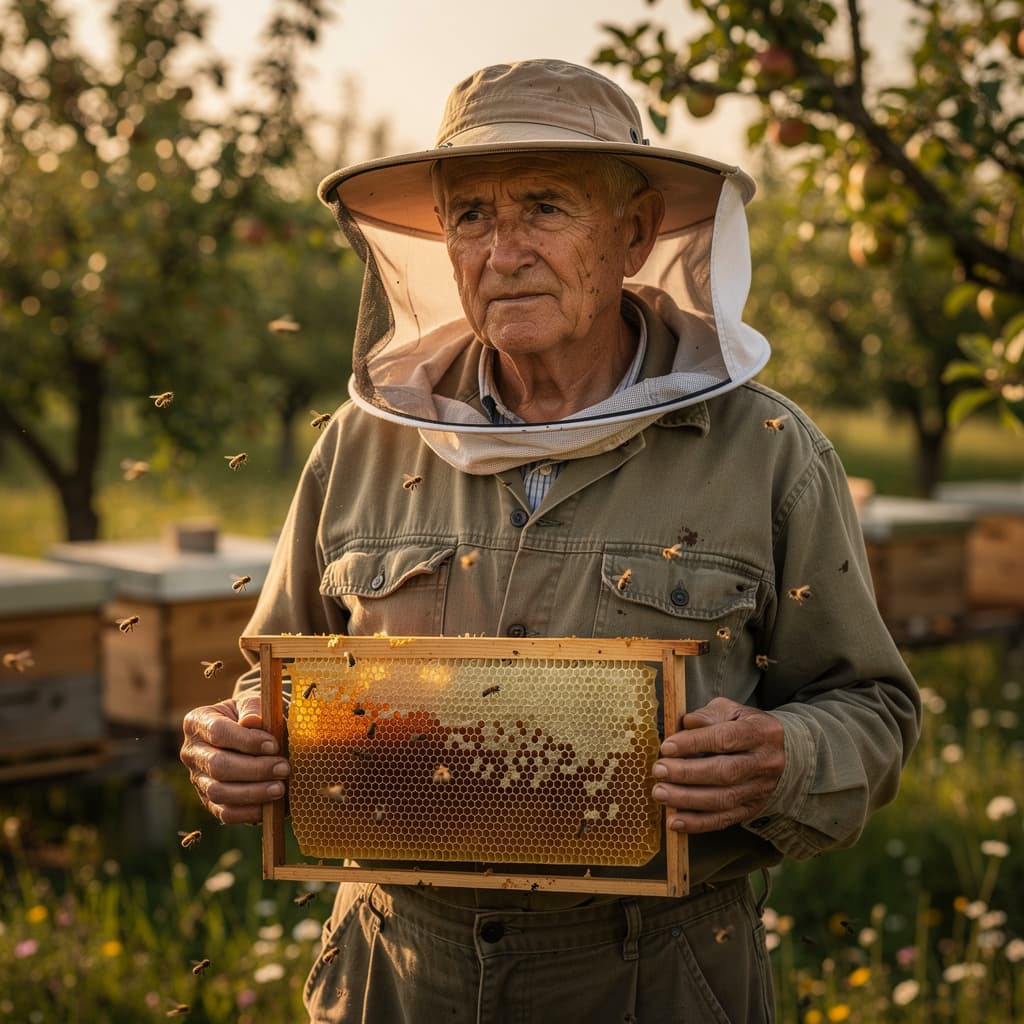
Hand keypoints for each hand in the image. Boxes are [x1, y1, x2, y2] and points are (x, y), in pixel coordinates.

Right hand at [180, 695, 288, 824]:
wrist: (250, 734)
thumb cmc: (252, 716)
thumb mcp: (253, 703)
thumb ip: (253, 709)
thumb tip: (252, 721)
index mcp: (198, 722)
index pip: (217, 732)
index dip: (246, 741)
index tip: (274, 745)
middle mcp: (192, 752)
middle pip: (218, 766)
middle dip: (255, 769)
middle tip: (284, 768)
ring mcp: (198, 779)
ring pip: (219, 792)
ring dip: (253, 792)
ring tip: (280, 788)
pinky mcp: (209, 801)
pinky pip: (224, 812)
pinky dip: (248, 812)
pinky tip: (270, 806)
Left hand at [651, 696, 784, 832]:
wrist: (780, 752)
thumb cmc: (745, 727)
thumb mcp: (731, 710)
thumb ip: (707, 715)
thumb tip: (684, 724)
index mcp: (761, 732)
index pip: (726, 738)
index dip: (694, 743)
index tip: (667, 747)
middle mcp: (765, 762)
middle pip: (724, 772)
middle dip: (687, 773)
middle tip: (659, 770)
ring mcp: (760, 789)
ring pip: (723, 799)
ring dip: (687, 799)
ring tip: (660, 793)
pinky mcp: (752, 808)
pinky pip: (724, 819)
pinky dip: (697, 823)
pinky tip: (675, 821)